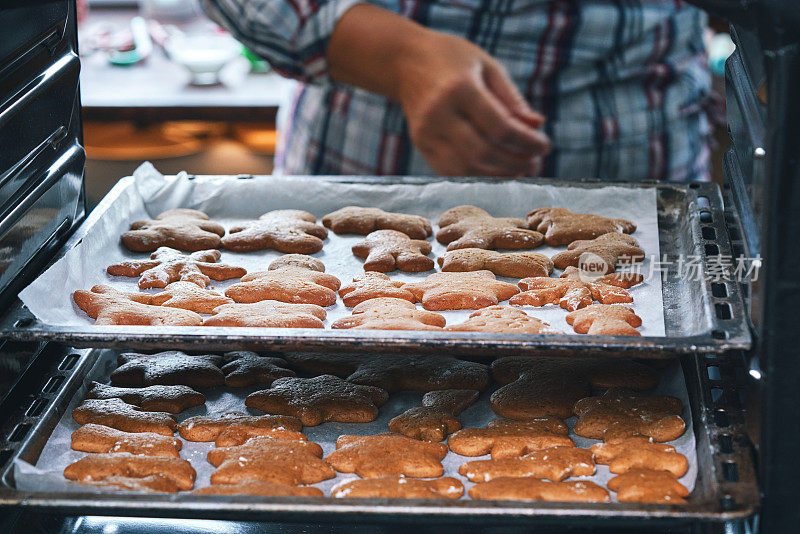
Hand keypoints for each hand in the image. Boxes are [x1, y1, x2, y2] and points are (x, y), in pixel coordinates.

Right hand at [396, 31, 549, 176]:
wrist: (405, 61)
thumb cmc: (454, 61)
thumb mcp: (487, 67)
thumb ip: (512, 99)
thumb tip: (537, 125)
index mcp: (459, 89)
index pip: (500, 127)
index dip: (527, 142)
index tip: (545, 145)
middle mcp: (439, 114)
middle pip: (484, 152)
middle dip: (516, 162)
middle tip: (535, 161)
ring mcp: (426, 133)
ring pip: (467, 169)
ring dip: (499, 174)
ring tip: (521, 169)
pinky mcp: (420, 145)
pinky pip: (452, 171)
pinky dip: (478, 176)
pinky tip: (497, 170)